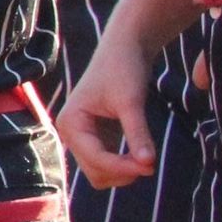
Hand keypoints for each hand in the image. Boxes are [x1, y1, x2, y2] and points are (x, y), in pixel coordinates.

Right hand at [53, 29, 161, 185]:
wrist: (124, 50)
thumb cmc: (124, 70)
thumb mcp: (131, 102)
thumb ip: (138, 133)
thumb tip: (149, 164)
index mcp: (71, 122)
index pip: (95, 159)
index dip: (122, 167)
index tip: (151, 167)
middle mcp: (70, 132)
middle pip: (94, 172)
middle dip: (121, 171)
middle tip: (151, 164)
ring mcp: (81, 136)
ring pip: (99, 172)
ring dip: (122, 171)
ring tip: (146, 158)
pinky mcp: (95, 136)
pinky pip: (105, 162)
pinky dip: (122, 164)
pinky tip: (140, 154)